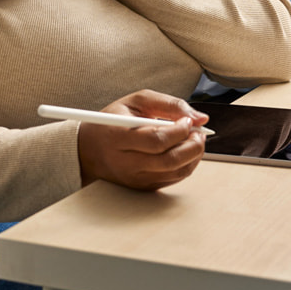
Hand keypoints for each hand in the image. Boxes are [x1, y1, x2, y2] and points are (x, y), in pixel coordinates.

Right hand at [77, 90, 208, 190]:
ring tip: (193, 140)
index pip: (156, 140)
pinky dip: (186, 165)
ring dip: (193, 156)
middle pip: (170, 160)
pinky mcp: (143, 187)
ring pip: (176, 172)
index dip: (179, 130)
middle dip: (193, 145)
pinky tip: (184, 151)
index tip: (188, 121)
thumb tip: (200, 117)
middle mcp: (126, 163)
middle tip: (198, 133)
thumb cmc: (114, 121)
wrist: (90, 150)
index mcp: (119, 137)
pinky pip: (173, 179)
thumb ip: (169, 104)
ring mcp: (135, 179)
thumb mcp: (136, 101)